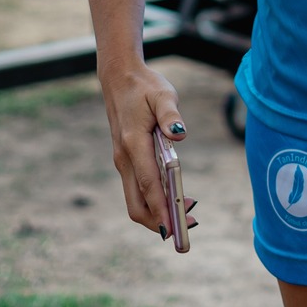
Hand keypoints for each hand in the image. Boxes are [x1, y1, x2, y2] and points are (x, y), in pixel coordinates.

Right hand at [100, 64, 196, 239]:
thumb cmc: (144, 86)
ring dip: (158, 213)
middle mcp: (124, 158)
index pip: (149, 185)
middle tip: (187, 226)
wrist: (119, 78)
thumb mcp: (163, 94)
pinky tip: (174, 196)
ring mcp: (123, 162)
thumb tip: (179, 134)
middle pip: (136, 204)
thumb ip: (170, 114)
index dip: (162, 209)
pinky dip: (154, 200)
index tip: (175, 228)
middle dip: (160, 221)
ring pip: (136, 201)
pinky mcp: (126, 161)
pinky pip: (137, 190)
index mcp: (133, 144)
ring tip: (187, 212)